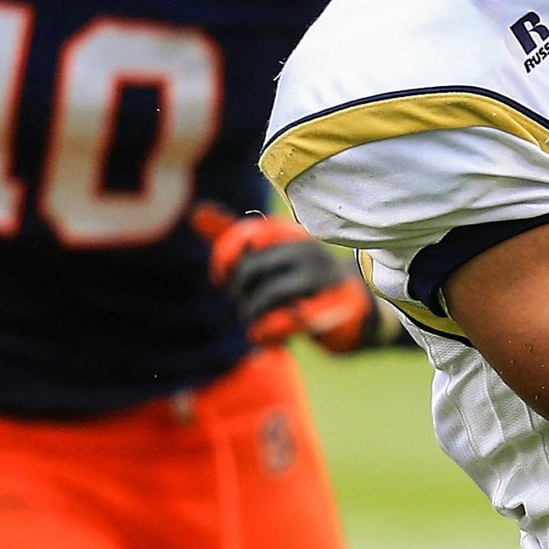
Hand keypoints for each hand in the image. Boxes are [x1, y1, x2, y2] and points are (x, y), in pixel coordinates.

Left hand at [191, 201, 387, 352]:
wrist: (353, 311)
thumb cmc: (301, 281)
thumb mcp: (270, 255)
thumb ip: (233, 235)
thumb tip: (196, 212)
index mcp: (291, 235)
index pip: (247, 236)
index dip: (225, 258)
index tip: (221, 278)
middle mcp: (308, 251)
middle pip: (253, 268)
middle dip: (237, 291)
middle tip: (241, 305)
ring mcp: (322, 280)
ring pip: (269, 294)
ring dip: (251, 314)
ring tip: (252, 323)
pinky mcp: (330, 310)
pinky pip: (290, 319)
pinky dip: (268, 331)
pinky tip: (262, 336)